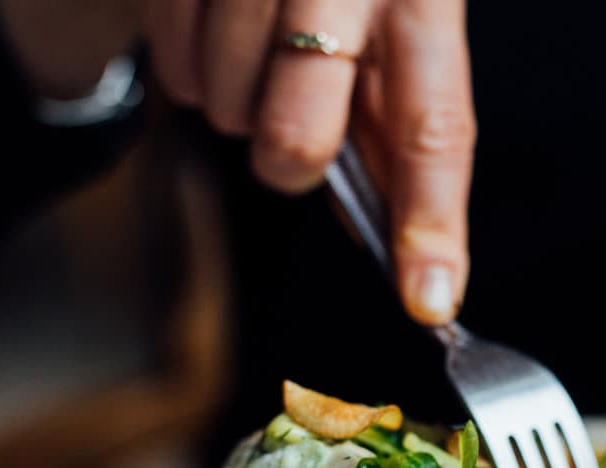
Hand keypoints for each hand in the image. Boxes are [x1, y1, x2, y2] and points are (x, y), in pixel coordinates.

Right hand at [148, 0, 474, 324]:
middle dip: (290, 161)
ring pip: (224, 109)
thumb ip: (398, 115)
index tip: (429, 301)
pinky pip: (170, 69)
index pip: (436, 125)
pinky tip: (216, 24)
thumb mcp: (401, 14)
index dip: (431, 222)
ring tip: (256, 49)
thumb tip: (396, 232)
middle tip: (294, 135)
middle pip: (297, 137)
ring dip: (236, 105)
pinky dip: (189, 70)